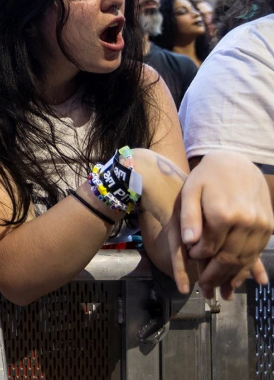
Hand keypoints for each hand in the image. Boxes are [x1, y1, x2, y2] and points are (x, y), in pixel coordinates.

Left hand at [180, 151, 272, 298]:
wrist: (237, 163)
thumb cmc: (207, 177)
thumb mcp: (190, 192)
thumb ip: (189, 218)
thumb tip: (188, 243)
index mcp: (223, 214)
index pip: (208, 248)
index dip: (198, 258)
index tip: (190, 258)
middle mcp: (245, 222)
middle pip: (228, 259)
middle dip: (215, 277)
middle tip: (204, 289)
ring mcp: (260, 225)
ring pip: (245, 259)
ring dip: (233, 278)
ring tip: (221, 292)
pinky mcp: (268, 226)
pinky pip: (257, 252)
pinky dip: (248, 269)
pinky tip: (239, 279)